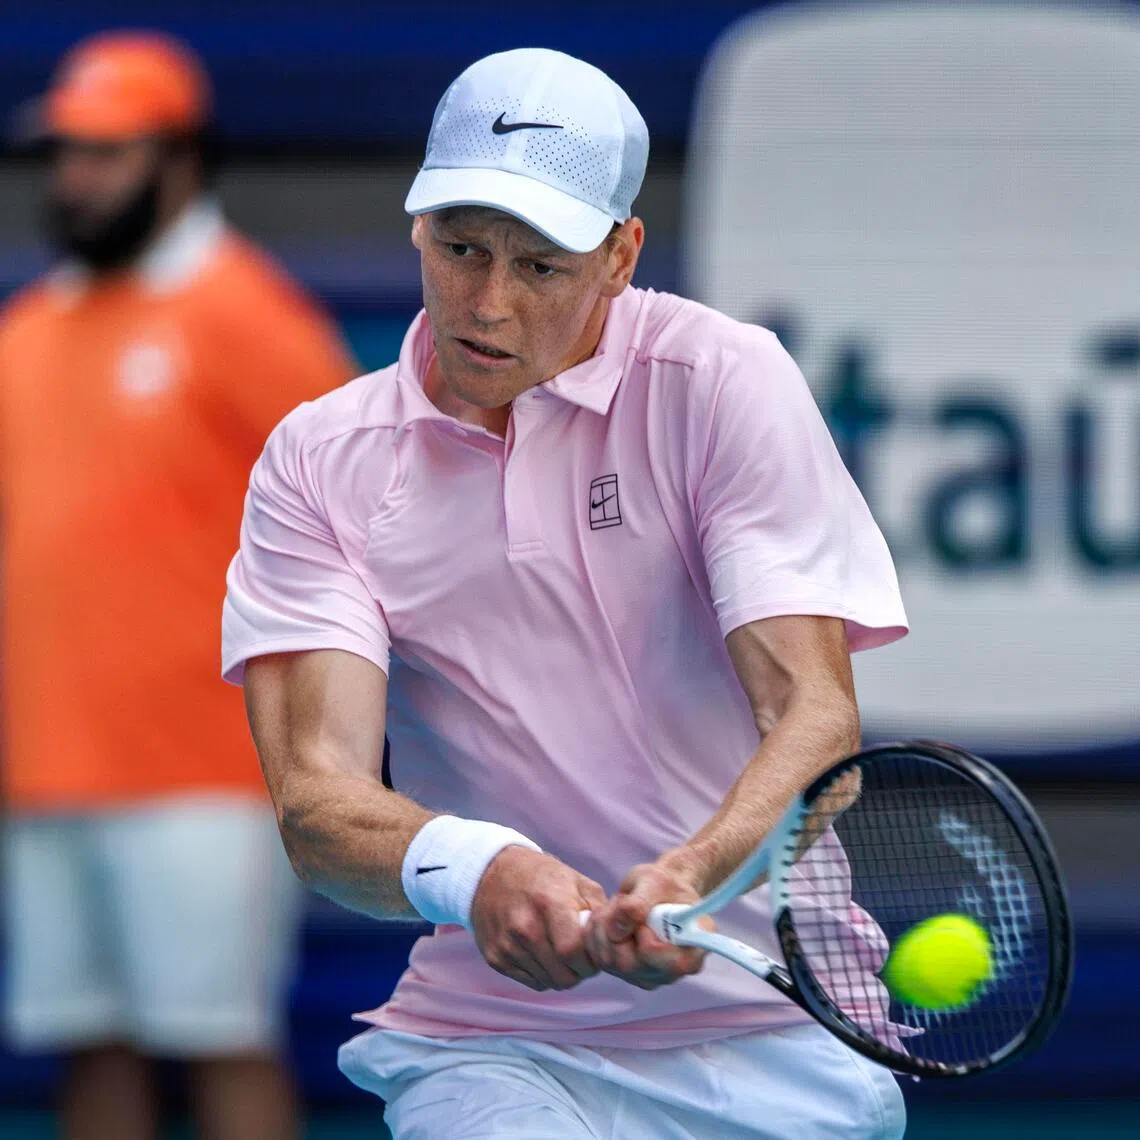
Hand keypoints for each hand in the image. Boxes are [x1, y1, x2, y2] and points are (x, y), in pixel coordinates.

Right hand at [472, 846, 606, 991]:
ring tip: (563, 951)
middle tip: (581, 956)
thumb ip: (598, 910)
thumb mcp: (576, 880)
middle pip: (563, 975)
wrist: (492, 873)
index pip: (572, 951)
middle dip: (580, 971)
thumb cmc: (542, 877)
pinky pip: (532, 982)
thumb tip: (614, 939)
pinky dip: (544, 974)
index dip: (590, 959)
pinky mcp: (495, 958)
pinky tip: (544, 953)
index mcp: (548, 903)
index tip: (594, 953)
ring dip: (562, 973)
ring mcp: (507, 945)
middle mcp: (524, 927)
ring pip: (549, 982)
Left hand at [583, 856, 712, 990]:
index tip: (643, 921)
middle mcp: (676, 968)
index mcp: (696, 946)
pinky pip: (601, 960)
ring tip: (616, 907)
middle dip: (617, 930)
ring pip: (611, 962)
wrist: (657, 890)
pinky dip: (596, 935)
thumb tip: (616, 931)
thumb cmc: (663, 884)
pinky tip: (609, 919)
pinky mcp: (629, 974)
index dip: (649, 945)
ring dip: (603, 929)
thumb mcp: (653, 881)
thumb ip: (637, 904)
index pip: (674, 965)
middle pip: (632, 966)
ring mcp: (652, 975)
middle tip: (620, 903)